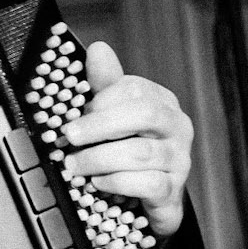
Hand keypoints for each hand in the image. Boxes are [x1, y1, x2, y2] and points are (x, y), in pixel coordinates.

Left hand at [61, 41, 192, 239]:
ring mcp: (179, 160)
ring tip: (74, 165)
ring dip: (100, 158)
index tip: (76, 113)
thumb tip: (98, 48)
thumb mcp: (113, 115)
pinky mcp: (173, 191)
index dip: (102, 100)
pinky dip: (118, 183)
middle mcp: (177, 127)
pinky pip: (149, 184)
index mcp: (162, 102)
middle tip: (68, 136)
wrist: (147, 200)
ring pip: (142, 153)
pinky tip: (98, 183)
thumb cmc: (126, 150)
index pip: (135, 89)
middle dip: (100, 125)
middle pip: (144, 115)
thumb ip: (105, 84)